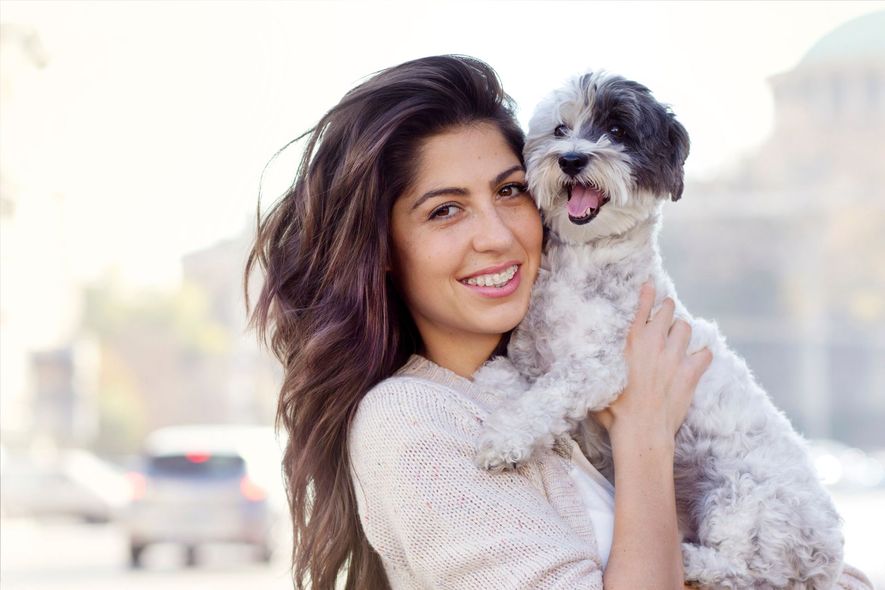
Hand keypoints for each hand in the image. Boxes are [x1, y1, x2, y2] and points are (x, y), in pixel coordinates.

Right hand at [592, 281, 711, 443]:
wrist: (640, 430)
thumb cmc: (614, 410)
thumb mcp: (599, 380)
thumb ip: (600, 363)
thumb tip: (584, 359)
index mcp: (630, 341)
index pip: (642, 307)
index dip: (648, 293)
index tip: (650, 286)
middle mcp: (654, 343)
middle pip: (669, 310)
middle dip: (667, 309)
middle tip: (665, 313)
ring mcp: (674, 357)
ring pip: (686, 328)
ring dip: (682, 330)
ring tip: (678, 336)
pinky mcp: (690, 373)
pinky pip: (705, 354)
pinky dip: (701, 355)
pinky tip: (696, 359)